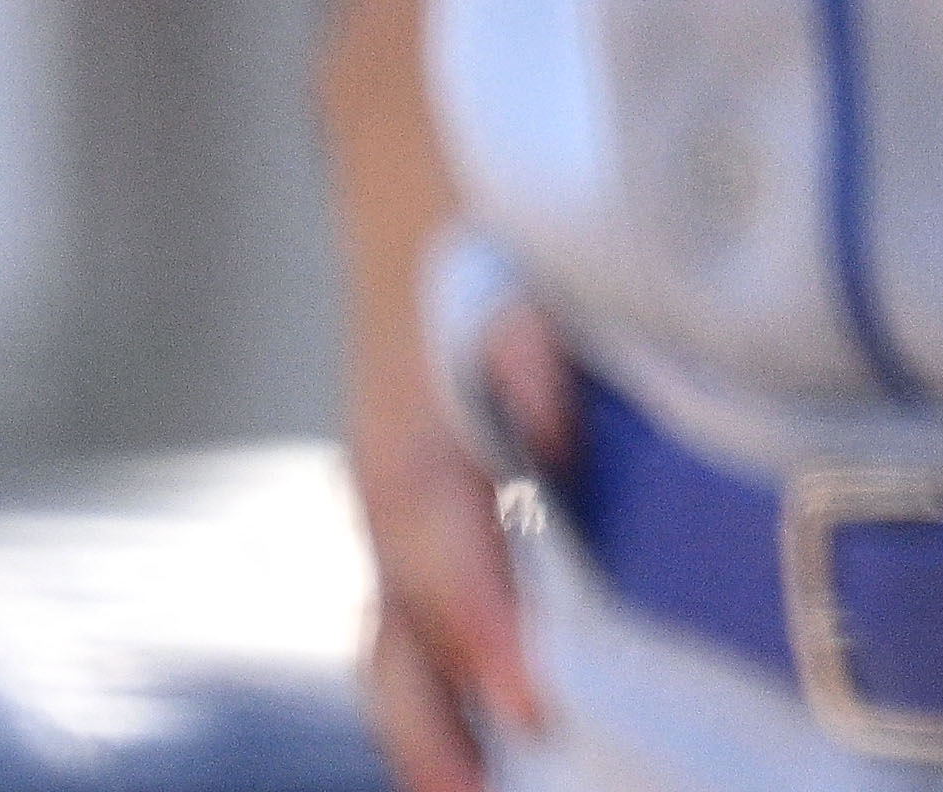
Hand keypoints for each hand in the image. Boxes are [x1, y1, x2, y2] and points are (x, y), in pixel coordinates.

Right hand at [346, 266, 559, 791]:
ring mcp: (386, 524)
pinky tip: (484, 749)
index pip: (446, 564)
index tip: (534, 704)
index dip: (488, 638)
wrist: (423, 205)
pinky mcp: (406, 534)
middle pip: (399, 637)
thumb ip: (532, 357)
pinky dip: (434, 692)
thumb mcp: (519, 281)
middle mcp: (386, 500)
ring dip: (426, 732)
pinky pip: (406, 629)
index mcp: (414, 449)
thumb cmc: (494, 251)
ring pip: (392, 648)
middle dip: (436, 729)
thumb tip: (556, 437)